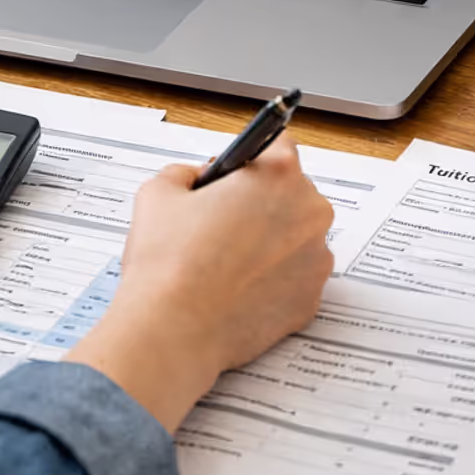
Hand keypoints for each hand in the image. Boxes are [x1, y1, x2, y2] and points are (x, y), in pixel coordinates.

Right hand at [64, 135, 333, 429]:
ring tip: (224, 263)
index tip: (237, 173)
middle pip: (291, 193)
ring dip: (270, 243)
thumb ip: (184, 173)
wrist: (173, 331)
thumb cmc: (168, 262)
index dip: (251, 158)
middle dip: (261, 203)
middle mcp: (310, 214)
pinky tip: (236, 290)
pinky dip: (272, 282)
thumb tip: (198, 179)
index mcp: (279, 175)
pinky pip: (294, 280)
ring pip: (295, 239)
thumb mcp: (158, 192)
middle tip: (221, 224)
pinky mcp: (311, 302)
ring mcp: (316, 261)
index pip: (278, 143)